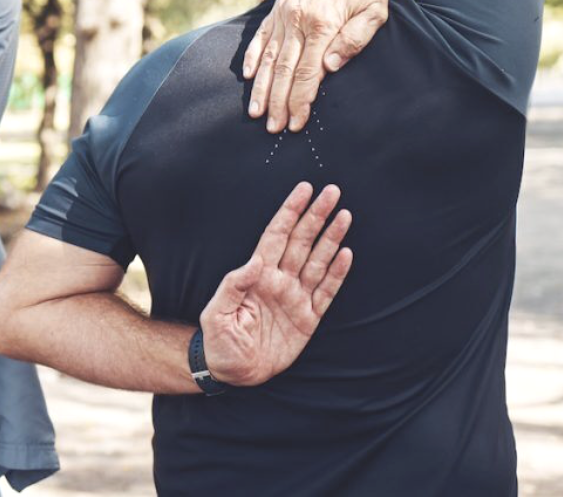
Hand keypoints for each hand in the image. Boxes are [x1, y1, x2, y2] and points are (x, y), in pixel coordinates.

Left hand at [199, 182, 352, 386]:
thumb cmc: (219, 340)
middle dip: (316, 216)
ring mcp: (295, 298)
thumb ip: (232, 285)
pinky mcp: (308, 318)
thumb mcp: (216, 313)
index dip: (290, 212)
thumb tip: (253, 262)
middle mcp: (279, 281)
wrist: (232, 371)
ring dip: (331, 238)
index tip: (304, 189)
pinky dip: (337, 273)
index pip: (276, 236)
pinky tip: (346, 254)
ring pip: (318, 261)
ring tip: (344, 215)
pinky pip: (326, 292)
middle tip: (332, 191)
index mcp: (257, 276)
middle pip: (301, 241)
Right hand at [244, 0, 388, 132]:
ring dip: (261, 88)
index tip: (295, 124)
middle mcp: (297, 21)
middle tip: (273, 128)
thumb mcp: (374, 12)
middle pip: (283, 71)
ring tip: (256, 112)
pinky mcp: (276, 8)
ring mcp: (283, 14)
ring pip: (268, 58)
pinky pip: (260, 36)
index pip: (306, 73)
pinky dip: (252, 57)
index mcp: (322, 25)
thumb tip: (329, 68)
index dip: (299, 101)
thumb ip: (355, 40)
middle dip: (277, 103)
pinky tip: (248, 77)